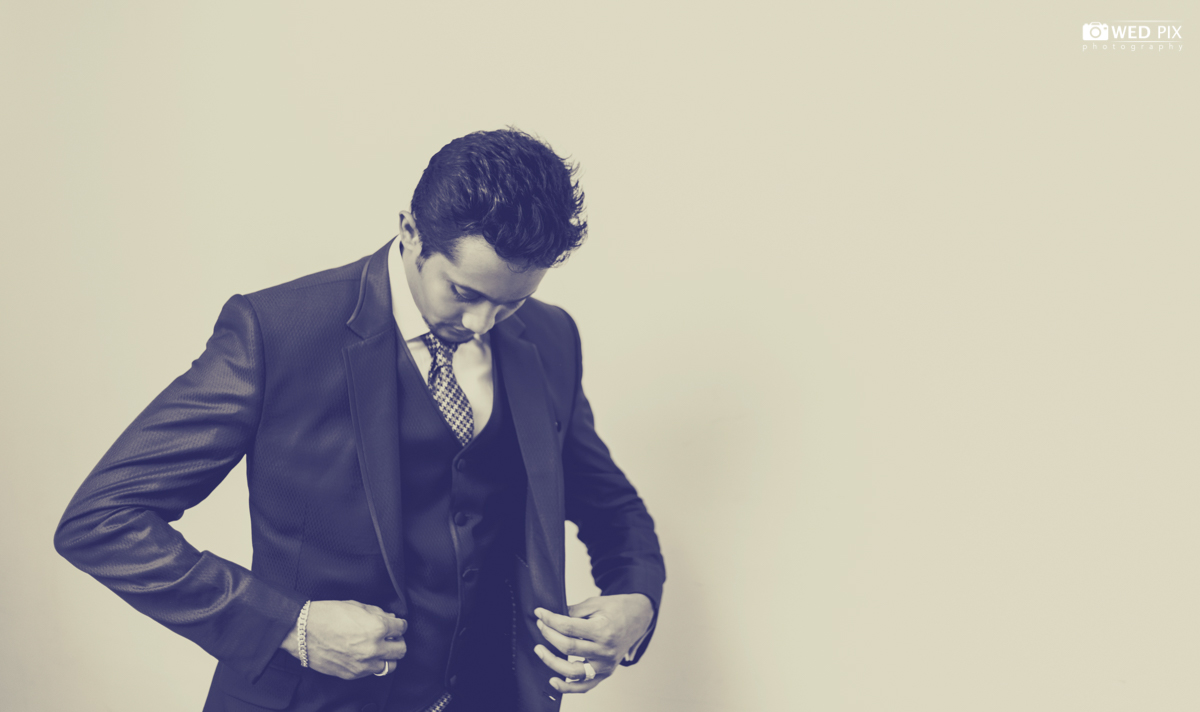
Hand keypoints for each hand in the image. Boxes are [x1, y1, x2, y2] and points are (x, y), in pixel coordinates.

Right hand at [281, 600, 406, 679]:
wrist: (302, 631)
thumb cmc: (327, 615)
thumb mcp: (356, 606)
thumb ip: (378, 613)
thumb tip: (390, 618)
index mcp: (377, 627)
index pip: (402, 628)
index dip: (399, 624)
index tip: (396, 624)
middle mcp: (373, 648)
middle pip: (401, 650)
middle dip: (397, 641)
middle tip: (390, 637)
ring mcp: (363, 664)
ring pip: (390, 665)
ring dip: (387, 656)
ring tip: (379, 649)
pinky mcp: (353, 674)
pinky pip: (372, 672)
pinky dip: (372, 664)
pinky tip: (365, 655)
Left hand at [533, 593, 653, 693]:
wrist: (639, 618)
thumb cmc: (616, 609)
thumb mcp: (595, 603)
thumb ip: (573, 611)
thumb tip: (550, 617)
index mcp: (603, 630)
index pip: (568, 627)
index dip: (550, 620)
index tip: (539, 613)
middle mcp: (605, 650)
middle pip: (568, 647)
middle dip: (548, 635)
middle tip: (540, 625)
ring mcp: (606, 665)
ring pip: (572, 671)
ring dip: (551, 661)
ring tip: (539, 650)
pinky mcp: (605, 673)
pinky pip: (585, 686)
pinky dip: (568, 687)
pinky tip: (553, 681)